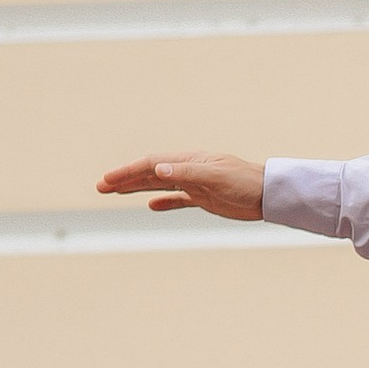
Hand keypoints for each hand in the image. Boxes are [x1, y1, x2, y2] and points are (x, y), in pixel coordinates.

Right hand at [97, 152, 264, 221]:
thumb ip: (186, 173)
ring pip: (159, 185)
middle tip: (100, 186)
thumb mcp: (214, 176)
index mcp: (188, 161)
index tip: (107, 180)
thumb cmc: (244, 182)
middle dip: (124, 179)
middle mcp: (188, 170)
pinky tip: (151, 207)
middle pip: (150, 173)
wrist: (268, 194)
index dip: (127, 172)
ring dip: (137, 188)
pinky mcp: (204, 198)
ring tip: (115, 192)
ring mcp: (195, 184)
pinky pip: (178, 199)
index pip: (151, 165)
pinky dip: (164, 202)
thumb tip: (159, 169)